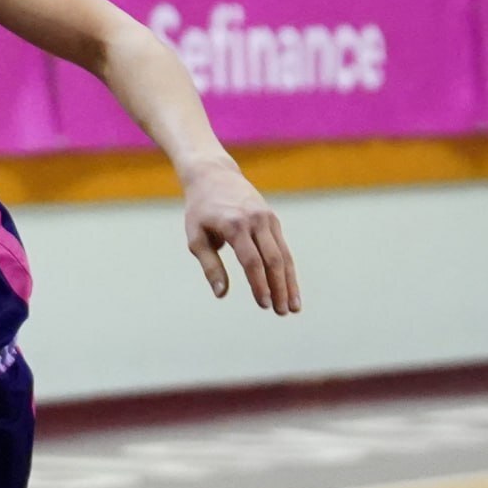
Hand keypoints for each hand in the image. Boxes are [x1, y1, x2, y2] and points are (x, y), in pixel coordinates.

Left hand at [182, 158, 300, 313]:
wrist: (214, 175)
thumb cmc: (200, 210)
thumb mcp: (195, 237)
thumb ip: (210, 265)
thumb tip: (221, 294)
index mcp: (235, 225)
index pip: (252, 260)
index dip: (259, 284)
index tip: (264, 304)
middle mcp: (256, 221)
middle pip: (273, 260)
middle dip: (279, 288)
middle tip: (281, 312)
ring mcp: (268, 220)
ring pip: (284, 256)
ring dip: (289, 283)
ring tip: (292, 308)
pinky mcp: (273, 221)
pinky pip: (283, 249)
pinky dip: (288, 270)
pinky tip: (290, 289)